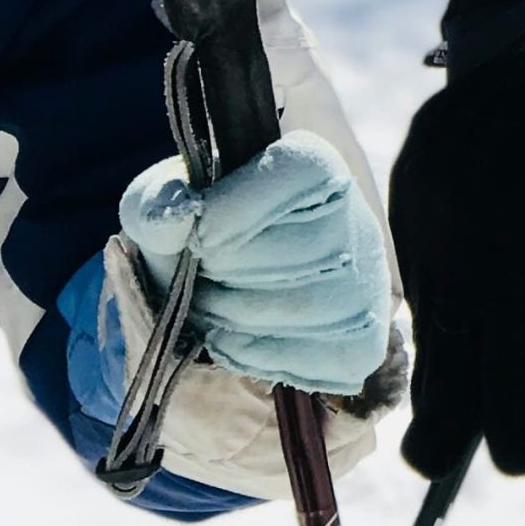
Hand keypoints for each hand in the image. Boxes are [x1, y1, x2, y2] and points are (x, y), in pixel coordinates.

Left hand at [118, 131, 392, 394]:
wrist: (223, 291)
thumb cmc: (196, 235)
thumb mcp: (162, 206)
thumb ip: (157, 204)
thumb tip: (178, 218)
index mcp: (312, 168)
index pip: (301, 171)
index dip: (241, 208)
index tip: (198, 237)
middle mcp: (356, 221)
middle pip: (301, 249)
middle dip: (228, 274)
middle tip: (201, 279)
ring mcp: (366, 286)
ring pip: (305, 307)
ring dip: (235, 318)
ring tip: (212, 309)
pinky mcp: (363, 343)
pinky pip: (319, 357)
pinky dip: (260, 356)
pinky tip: (236, 340)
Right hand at [392, 49, 524, 478]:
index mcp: (518, 233)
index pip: (509, 350)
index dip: (512, 415)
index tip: (522, 462)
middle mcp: (457, 229)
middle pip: (449, 350)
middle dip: (446, 418)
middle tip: (437, 466)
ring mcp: (419, 212)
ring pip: (427, 312)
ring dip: (440, 363)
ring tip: (439, 421)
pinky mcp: (401, 197)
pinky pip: (418, 269)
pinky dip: (438, 300)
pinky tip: (455, 306)